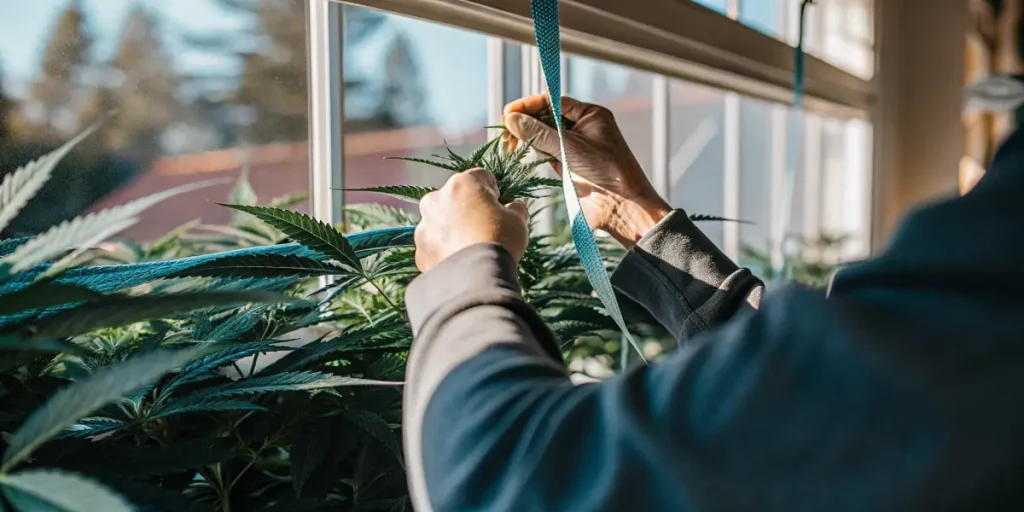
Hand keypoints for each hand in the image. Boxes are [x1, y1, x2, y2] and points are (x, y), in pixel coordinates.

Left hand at [415, 168, 529, 272]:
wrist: (477, 277)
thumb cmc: (500, 240)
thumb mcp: (517, 220)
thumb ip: (516, 208)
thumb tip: (515, 206)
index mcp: (461, 184)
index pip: (481, 177)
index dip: (493, 191)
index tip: (499, 206)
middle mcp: (436, 199)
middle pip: (455, 199)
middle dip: (468, 209)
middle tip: (484, 228)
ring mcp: (424, 225)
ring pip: (441, 223)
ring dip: (453, 230)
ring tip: (471, 248)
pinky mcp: (420, 250)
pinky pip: (434, 246)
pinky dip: (445, 251)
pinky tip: (460, 262)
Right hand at [503, 94, 670, 247]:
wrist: (622, 207)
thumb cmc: (606, 171)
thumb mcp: (570, 147)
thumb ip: (539, 133)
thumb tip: (511, 118)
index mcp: (590, 115)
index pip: (553, 101)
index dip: (529, 105)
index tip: (508, 112)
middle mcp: (582, 128)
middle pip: (546, 117)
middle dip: (525, 122)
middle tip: (506, 132)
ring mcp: (574, 148)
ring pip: (543, 136)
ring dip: (528, 138)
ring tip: (512, 145)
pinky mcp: (568, 166)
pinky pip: (546, 153)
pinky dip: (535, 153)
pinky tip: (525, 154)